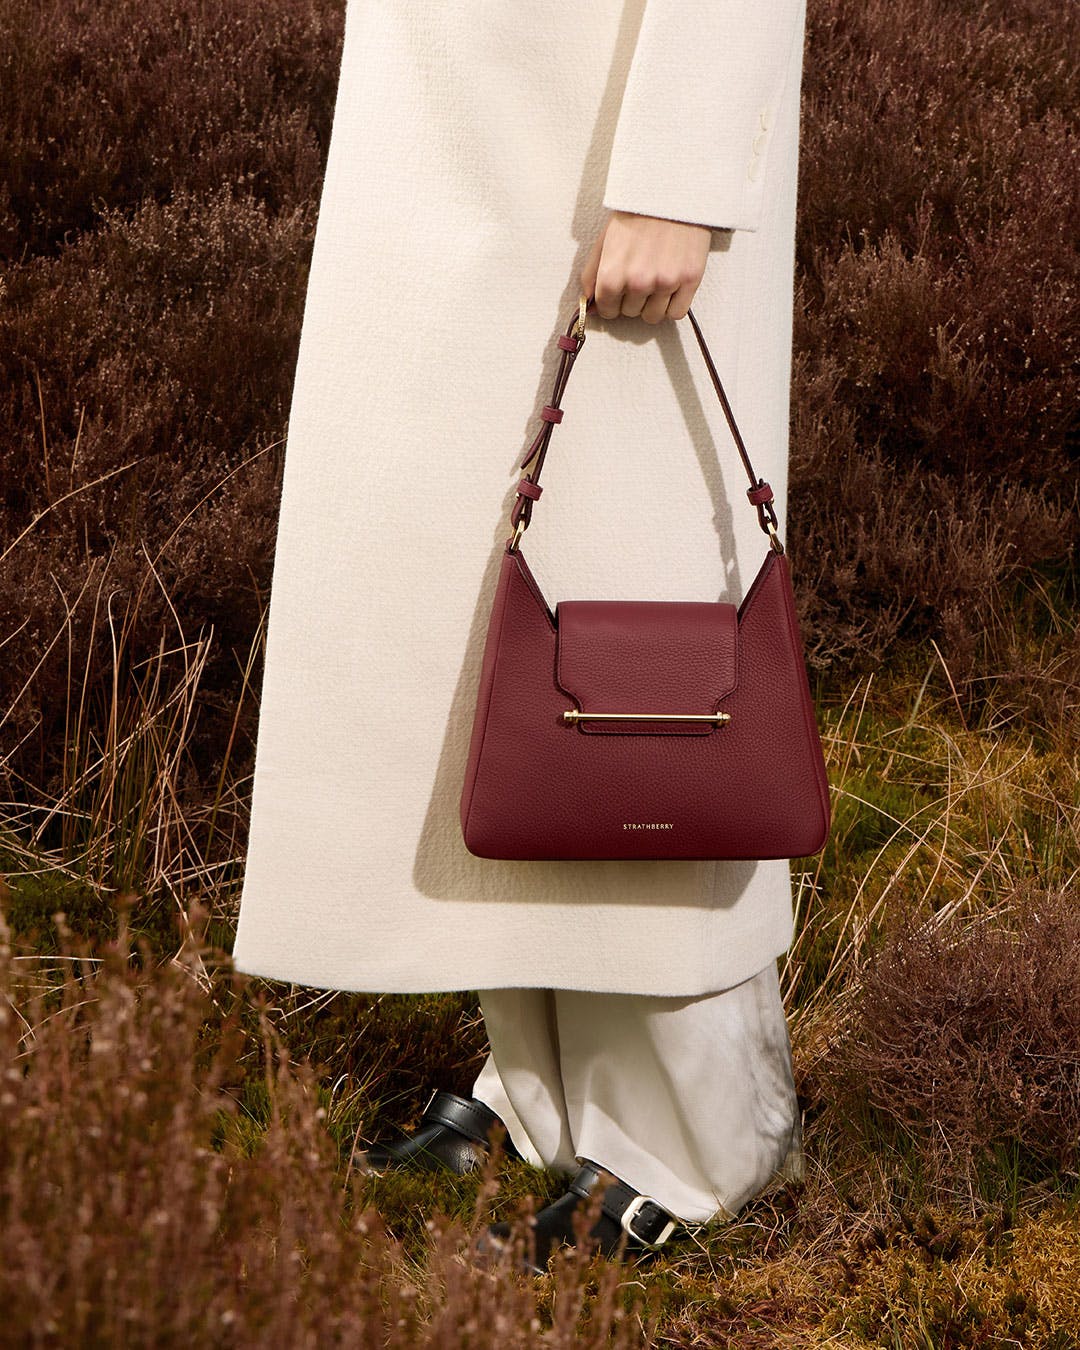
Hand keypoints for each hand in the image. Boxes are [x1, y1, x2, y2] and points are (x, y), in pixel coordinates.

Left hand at [580, 210, 711, 323]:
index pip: (607, 310)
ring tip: (654, 281)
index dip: (611, 302)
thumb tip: (590, 305)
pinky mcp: (689, 280)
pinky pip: (676, 313)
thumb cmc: (637, 213)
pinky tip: (669, 288)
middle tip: (639, 276)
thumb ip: (592, 275)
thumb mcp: (604, 240)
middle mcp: (638, 282)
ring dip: (651, 304)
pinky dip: (672, 306)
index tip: (617, 294)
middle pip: (630, 313)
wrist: (672, 190)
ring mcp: (665, 283)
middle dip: (631, 299)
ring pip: (652, 317)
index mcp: (612, 274)